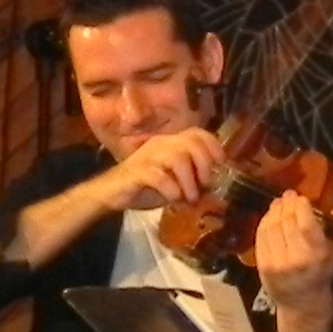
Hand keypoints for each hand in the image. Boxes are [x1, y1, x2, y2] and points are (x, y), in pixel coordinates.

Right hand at [100, 128, 229, 212]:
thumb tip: (216, 188)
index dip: (213, 146)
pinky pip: (160, 176)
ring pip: (178, 158)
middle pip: (191, 142)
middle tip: (205, 185)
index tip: (221, 163)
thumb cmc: (146, 187)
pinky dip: (172, 190)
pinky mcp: (137, 171)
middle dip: (204, 165)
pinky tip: (174, 199)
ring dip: (189, 181)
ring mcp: (148, 156)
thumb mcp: (175, 182)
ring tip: (190, 198)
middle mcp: (160, 144)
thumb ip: (193, 180)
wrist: (111, 193)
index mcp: (170, 143)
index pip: (197, 133)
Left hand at [247, 188, 332, 306]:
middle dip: (287, 206)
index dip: (302, 208)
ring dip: (275, 211)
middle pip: (287, 224)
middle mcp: (295, 259)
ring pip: (272, 228)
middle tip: (290, 195)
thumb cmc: (322, 275)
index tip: (302, 197)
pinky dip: (264, 222)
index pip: (307, 226)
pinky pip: (261, 237)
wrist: (300, 302)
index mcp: (316, 256)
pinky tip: (270, 215)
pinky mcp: (262, 264)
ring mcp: (276, 262)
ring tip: (280, 202)